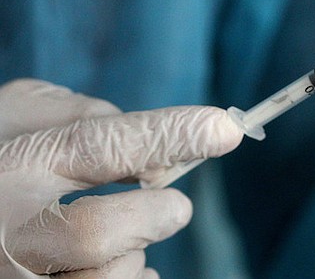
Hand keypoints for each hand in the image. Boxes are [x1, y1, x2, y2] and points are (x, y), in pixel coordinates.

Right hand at [0, 79, 242, 277]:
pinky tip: (115, 265)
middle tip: (177, 205)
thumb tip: (153, 141)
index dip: (171, 136)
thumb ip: (77, 117)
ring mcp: (17, 276)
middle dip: (151, 217)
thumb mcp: (19, 117)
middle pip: (95, 233)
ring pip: (104, 278)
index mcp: (12, 166)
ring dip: (133, 255)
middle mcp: (8, 228)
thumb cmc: (0, 157)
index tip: (226, 129)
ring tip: (125, 237)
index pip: (100, 146)